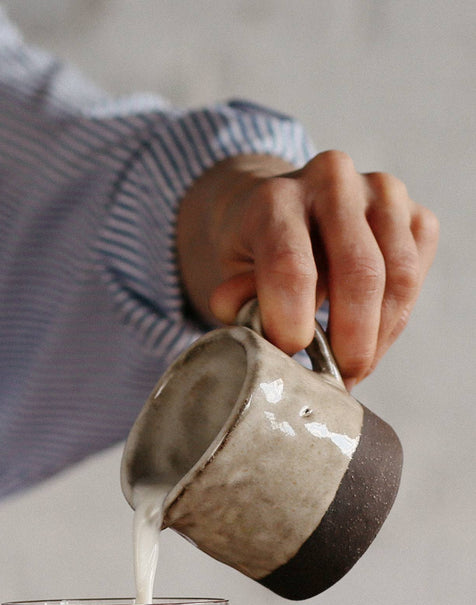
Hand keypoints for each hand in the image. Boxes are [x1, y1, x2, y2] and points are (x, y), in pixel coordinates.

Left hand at [176, 150, 437, 385]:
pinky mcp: (412, 210)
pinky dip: (396, 318)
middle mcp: (332, 182)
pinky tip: (372, 341)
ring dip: (379, 336)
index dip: (292, 321)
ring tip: (354, 369)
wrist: (279, 209)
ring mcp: (380, 192)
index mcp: (274, 199)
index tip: (289, 355)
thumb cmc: (253, 251)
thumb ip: (239, 300)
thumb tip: (258, 335)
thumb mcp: (230, 274)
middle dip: (350, 340)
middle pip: (359, 273)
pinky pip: (417, 274)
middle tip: (336, 378)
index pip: (291, 267)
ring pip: (398, 277)